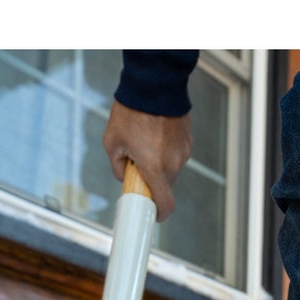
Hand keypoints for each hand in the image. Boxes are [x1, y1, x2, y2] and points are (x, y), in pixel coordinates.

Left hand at [102, 100, 192, 221]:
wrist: (154, 85)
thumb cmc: (131, 112)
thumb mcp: (112, 142)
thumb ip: (117, 166)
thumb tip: (124, 176)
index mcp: (155, 168)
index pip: (165, 203)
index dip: (160, 213)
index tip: (153, 214)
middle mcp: (173, 163)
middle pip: (164, 185)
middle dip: (152, 181)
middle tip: (137, 166)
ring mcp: (182, 152)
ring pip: (170, 170)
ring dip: (159, 164)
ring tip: (145, 142)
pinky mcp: (187, 141)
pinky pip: (176, 155)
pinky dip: (166, 151)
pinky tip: (155, 134)